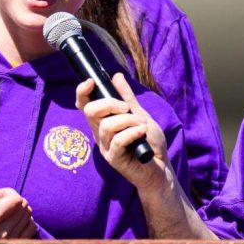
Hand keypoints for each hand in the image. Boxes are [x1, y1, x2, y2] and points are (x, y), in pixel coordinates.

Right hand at [76, 73, 172, 194]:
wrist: (161, 167)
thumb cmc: (150, 142)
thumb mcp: (140, 115)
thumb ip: (128, 98)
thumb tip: (116, 76)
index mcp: (103, 122)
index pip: (84, 106)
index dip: (82, 93)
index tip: (91, 82)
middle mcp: (100, 134)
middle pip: (90, 112)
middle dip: (110, 103)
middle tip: (128, 109)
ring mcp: (105, 147)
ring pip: (107, 126)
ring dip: (128, 120)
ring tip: (143, 125)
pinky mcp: (114, 159)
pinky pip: (118, 141)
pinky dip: (132, 132)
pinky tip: (142, 132)